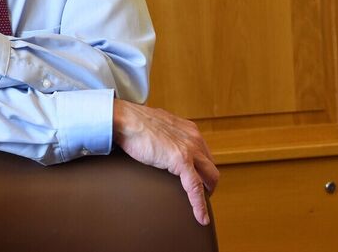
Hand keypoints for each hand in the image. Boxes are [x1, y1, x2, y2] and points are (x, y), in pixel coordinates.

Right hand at [112, 100, 219, 225]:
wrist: (125, 120)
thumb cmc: (134, 122)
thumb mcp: (158, 127)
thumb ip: (166, 136)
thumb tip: (159, 145)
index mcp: (189, 129)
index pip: (205, 154)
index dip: (203, 170)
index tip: (200, 181)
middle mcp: (194, 138)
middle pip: (211, 167)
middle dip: (208, 183)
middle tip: (199, 196)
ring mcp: (190, 149)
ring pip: (210, 177)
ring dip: (207, 194)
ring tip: (200, 208)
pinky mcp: (181, 160)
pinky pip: (196, 188)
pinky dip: (199, 205)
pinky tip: (200, 217)